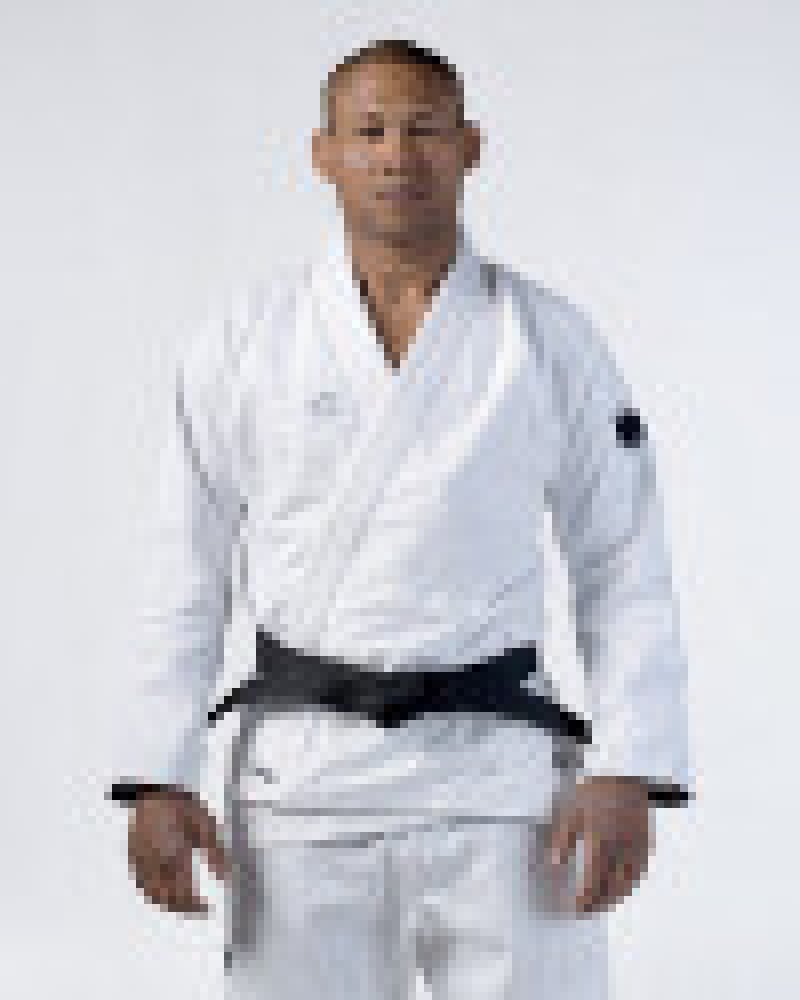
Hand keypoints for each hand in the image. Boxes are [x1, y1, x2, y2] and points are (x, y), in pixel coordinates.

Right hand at [127, 790, 230, 914]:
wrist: (151, 790)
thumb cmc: (180, 804)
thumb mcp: (205, 823)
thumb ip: (215, 851)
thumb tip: (225, 877)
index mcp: (174, 852)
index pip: (184, 890)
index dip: (195, 905)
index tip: (207, 909)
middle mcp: (154, 861)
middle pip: (168, 896)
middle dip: (184, 907)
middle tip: (199, 910)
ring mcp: (140, 861)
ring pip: (153, 894)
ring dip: (169, 904)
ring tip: (185, 905)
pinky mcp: (132, 859)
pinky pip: (142, 885)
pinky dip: (154, 895)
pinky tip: (165, 895)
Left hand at [543, 776, 652, 915]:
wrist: (628, 772)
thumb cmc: (595, 790)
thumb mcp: (572, 808)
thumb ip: (562, 838)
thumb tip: (555, 864)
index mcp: (601, 839)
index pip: (593, 880)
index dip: (584, 899)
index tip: (573, 907)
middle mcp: (622, 848)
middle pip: (611, 888)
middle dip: (597, 903)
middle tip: (584, 911)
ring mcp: (637, 848)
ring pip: (627, 884)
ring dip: (612, 898)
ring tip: (598, 904)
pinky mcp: (646, 845)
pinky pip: (637, 873)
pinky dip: (626, 885)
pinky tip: (617, 887)